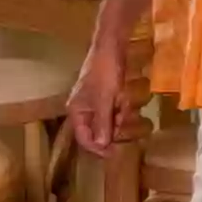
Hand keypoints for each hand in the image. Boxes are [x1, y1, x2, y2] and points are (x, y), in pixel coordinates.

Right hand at [65, 37, 132, 159]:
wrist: (110, 47)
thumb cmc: (104, 73)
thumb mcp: (105, 100)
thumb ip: (103, 123)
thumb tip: (101, 144)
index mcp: (77, 110)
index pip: (84, 138)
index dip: (98, 148)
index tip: (114, 154)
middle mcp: (82, 108)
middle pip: (95, 131)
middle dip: (110, 129)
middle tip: (123, 124)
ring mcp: (93, 101)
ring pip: (106, 121)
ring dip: (117, 117)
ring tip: (123, 105)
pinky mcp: (104, 94)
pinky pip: (112, 110)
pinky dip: (120, 108)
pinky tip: (124, 100)